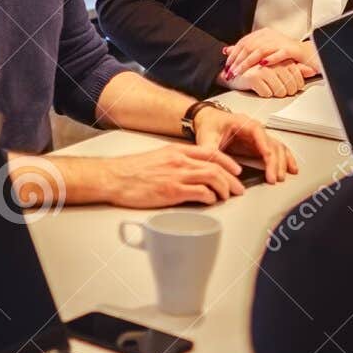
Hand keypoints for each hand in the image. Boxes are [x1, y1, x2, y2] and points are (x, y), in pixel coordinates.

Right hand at [100, 144, 246, 206]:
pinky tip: (211, 201)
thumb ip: (176, 162)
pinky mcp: (172, 191)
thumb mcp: (158, 158)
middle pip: (216, 167)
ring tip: (227, 196)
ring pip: (212, 178)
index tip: (236, 170)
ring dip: (224, 189)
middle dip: (232, 179)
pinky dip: (210, 198)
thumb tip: (192, 173)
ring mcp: (177, 176)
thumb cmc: (132, 171)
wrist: (114, 177)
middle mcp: (180, 161)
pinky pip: (200, 193)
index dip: (228, 162)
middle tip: (238, 189)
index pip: (211, 153)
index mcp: (177, 151)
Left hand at [192, 106, 298, 183]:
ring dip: (282, 162)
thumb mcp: (206, 138)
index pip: (258, 133)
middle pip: (270, 142)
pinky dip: (285, 159)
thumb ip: (211, 152)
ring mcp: (258, 137)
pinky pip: (276, 150)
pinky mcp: (259, 145)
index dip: (264, 146)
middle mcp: (254, 128)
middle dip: (274, 160)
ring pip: (276, 147)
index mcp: (242, 122)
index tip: (268, 159)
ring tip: (282, 177)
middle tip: (274, 177)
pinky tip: (291, 168)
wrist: (207, 120)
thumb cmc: (208, 125)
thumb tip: (220, 166)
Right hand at [221, 61, 317, 97]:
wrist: (236, 71)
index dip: (295, 86)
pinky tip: (259, 88)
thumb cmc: (258, 69)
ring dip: (275, 93)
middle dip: (285, 92)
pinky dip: (264, 94)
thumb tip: (312, 71)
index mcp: (281, 58)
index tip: (289, 87)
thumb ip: (296, 69)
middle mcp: (274, 62)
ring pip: (280, 92)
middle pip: (290, 87)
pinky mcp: (254, 77)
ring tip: (268, 87)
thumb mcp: (279, 67)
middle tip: (277, 88)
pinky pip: (267, 94)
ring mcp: (264, 69)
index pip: (298, 77)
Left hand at [222, 29, 317, 78]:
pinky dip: (270, 59)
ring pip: (260, 50)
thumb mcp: (263, 50)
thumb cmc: (285, 53)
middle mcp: (271, 35)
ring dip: (248, 62)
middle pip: (249, 46)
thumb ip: (246, 49)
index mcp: (263, 33)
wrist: (308, 54)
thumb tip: (227, 50)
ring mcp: (281, 42)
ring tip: (240, 72)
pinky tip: (262, 66)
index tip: (227, 66)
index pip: (244, 42)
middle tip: (230, 72)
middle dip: (238, 60)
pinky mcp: (291, 49)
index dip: (234, 54)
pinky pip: (279, 54)